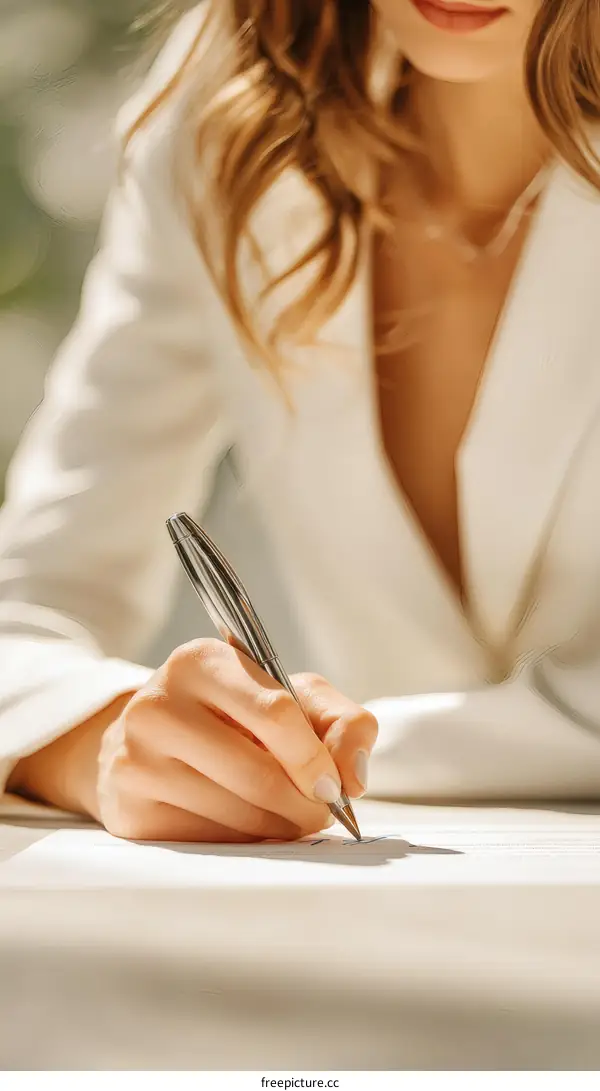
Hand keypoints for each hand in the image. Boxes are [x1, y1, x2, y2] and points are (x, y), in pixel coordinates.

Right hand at [90, 639, 376, 841]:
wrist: (147, 741)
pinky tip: (244, 827)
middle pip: (259, 774)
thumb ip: (341, 722)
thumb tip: (353, 776)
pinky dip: (243, 844)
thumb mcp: (291, 697)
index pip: (276, 713)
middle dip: (304, 805)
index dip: (315, 758)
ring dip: (279, 829)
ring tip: (286, 819)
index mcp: (201, 662)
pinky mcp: (130, 810)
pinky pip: (210, 843)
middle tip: (318, 813)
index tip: (334, 786)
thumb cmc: (232, 716)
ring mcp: (137, 759)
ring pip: (238, 815)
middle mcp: (159, 704)